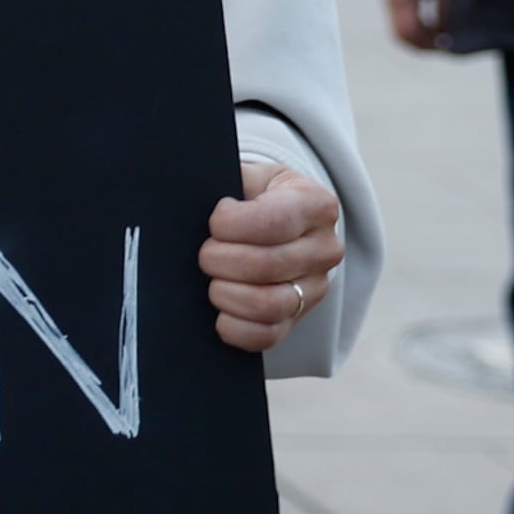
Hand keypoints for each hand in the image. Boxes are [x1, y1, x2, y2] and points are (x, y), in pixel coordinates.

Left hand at [204, 160, 343, 353]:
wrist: (277, 224)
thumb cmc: (253, 198)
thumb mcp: (249, 176)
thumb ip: (227, 181)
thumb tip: (188, 197)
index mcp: (316, 204)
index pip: (274, 222)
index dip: (230, 225)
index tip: (213, 222)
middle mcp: (325, 249)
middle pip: (266, 265)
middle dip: (219, 260)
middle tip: (204, 254)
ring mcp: (315, 288)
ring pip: (268, 304)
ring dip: (225, 294)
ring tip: (211, 280)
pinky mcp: (298, 319)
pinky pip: (267, 337)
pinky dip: (233, 327)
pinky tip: (218, 311)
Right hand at [380, 0, 448, 51]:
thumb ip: (448, 9)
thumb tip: (452, 36)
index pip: (410, 31)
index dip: (431, 43)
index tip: (452, 45)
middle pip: (401, 36)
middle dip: (426, 45)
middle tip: (450, 46)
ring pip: (400, 31)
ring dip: (421, 38)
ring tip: (445, 38)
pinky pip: (401, 22)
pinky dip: (417, 29)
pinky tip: (436, 28)